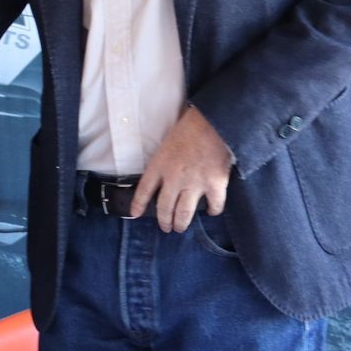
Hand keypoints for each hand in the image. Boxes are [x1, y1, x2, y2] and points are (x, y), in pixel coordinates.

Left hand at [131, 105, 232, 232]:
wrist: (213, 123)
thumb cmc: (189, 126)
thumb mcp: (166, 142)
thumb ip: (164, 160)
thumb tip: (164, 173)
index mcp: (159, 165)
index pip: (144, 190)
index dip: (138, 204)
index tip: (135, 214)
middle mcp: (174, 179)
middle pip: (164, 208)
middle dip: (164, 221)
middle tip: (166, 227)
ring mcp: (194, 184)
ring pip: (184, 213)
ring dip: (181, 223)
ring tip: (180, 228)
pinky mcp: (214, 185)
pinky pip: (214, 205)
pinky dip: (213, 210)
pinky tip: (212, 211)